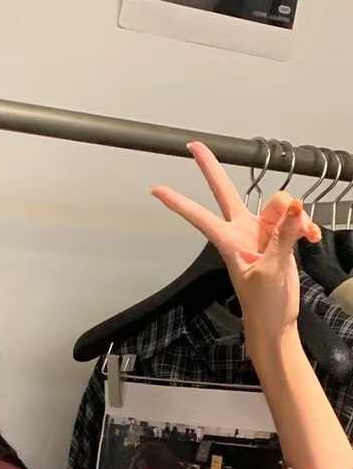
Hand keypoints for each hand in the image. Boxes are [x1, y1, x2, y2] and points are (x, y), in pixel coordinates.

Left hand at [150, 141, 320, 343]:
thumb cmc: (264, 306)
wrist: (276, 322)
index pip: (200, 216)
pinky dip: (306, 225)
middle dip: (211, 169)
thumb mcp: (271, 272)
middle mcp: (242, 231)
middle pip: (225, 192)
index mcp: (229, 242)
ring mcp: (261, 231)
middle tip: (193, 146)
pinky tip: (312, 238)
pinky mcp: (280, 235)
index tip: (156, 190)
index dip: (179, 203)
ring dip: (296, 217)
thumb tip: (294, 208)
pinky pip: (295, 218)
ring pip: (278, 204)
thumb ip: (282, 238)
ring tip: (303, 237)